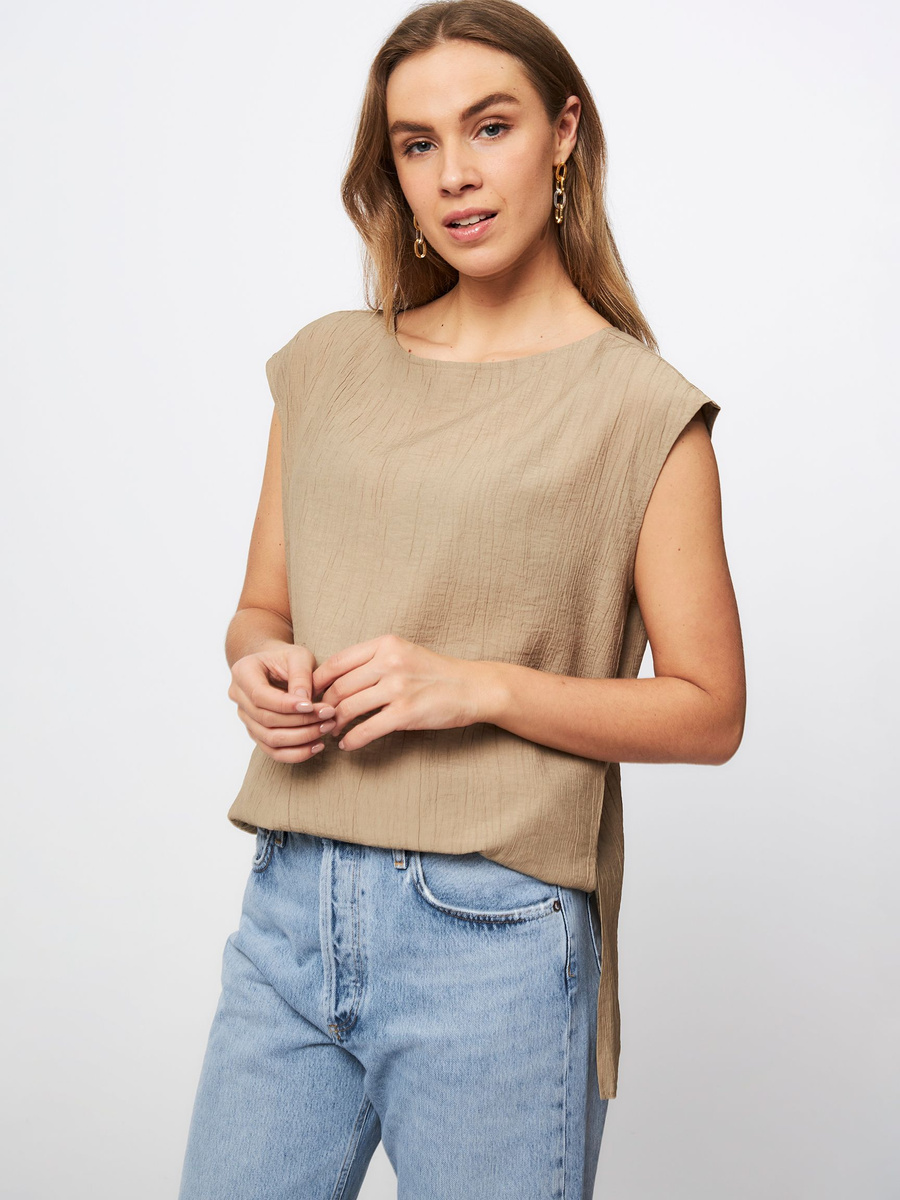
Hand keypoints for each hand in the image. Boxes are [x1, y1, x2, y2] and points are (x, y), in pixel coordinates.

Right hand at [229, 641, 337, 762]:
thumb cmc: (286, 657)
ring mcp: (245, 718)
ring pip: (270, 739)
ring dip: (301, 738)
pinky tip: (317, 745)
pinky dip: (296, 753)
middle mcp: (238, 697)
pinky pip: (273, 751)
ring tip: (327, 727)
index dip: (285, 705)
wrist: (274, 665)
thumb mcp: (298, 656)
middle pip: (266, 719)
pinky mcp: (256, 733)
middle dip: (300, 721)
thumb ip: (301, 675)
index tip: (312, 706)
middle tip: (329, 715)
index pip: (260, 695)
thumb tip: (305, 701)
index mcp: (242, 672)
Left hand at [311, 634, 487, 751]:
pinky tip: (348, 745)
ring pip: (349, 708)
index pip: (337, 662)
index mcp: (385, 644)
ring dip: (335, 724)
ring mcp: (398, 688)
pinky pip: (367, 729)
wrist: (473, 687)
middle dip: (325, 706)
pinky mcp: (406, 713)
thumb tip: (336, 678)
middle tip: (320, 719)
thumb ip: (373, 660)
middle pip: (339, 686)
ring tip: (333, 732)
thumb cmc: (436, 672)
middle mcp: (389, 662)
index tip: (312, 695)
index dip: (318, 681)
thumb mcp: (404, 653)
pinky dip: (352, 740)